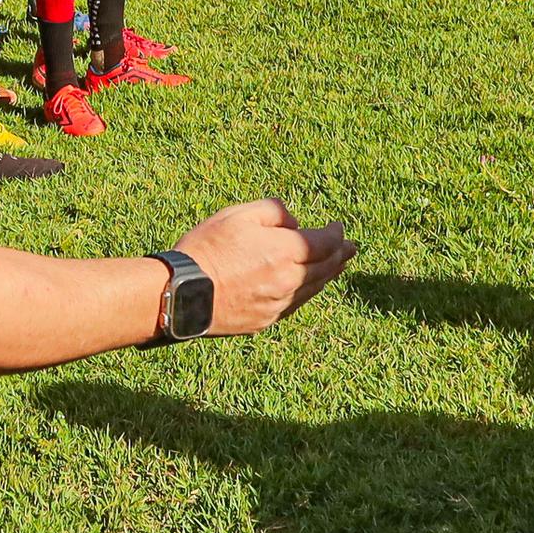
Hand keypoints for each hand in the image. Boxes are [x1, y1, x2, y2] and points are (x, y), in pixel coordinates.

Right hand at [176, 197, 355, 336]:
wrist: (182, 293)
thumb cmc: (207, 249)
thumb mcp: (238, 215)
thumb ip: (275, 212)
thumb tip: (295, 223)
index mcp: (285, 252)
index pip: (326, 242)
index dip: (337, 233)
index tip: (338, 226)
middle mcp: (289, 280)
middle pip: (327, 267)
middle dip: (342, 254)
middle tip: (351, 248)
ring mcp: (279, 304)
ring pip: (315, 288)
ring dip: (330, 274)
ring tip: (338, 265)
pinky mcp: (266, 320)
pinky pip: (297, 303)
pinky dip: (310, 290)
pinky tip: (310, 285)